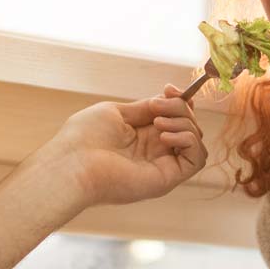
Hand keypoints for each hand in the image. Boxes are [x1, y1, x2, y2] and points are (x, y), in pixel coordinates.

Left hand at [39, 85, 206, 207]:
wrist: (72, 164)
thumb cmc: (83, 138)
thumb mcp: (117, 112)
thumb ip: (145, 108)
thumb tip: (167, 98)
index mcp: (142, 136)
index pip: (176, 118)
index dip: (180, 102)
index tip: (170, 89)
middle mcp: (155, 152)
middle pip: (188, 124)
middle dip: (180, 107)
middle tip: (156, 106)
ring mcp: (162, 166)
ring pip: (195, 140)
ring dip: (184, 123)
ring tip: (158, 122)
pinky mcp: (167, 179)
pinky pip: (197, 159)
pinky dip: (188, 140)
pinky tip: (164, 136)